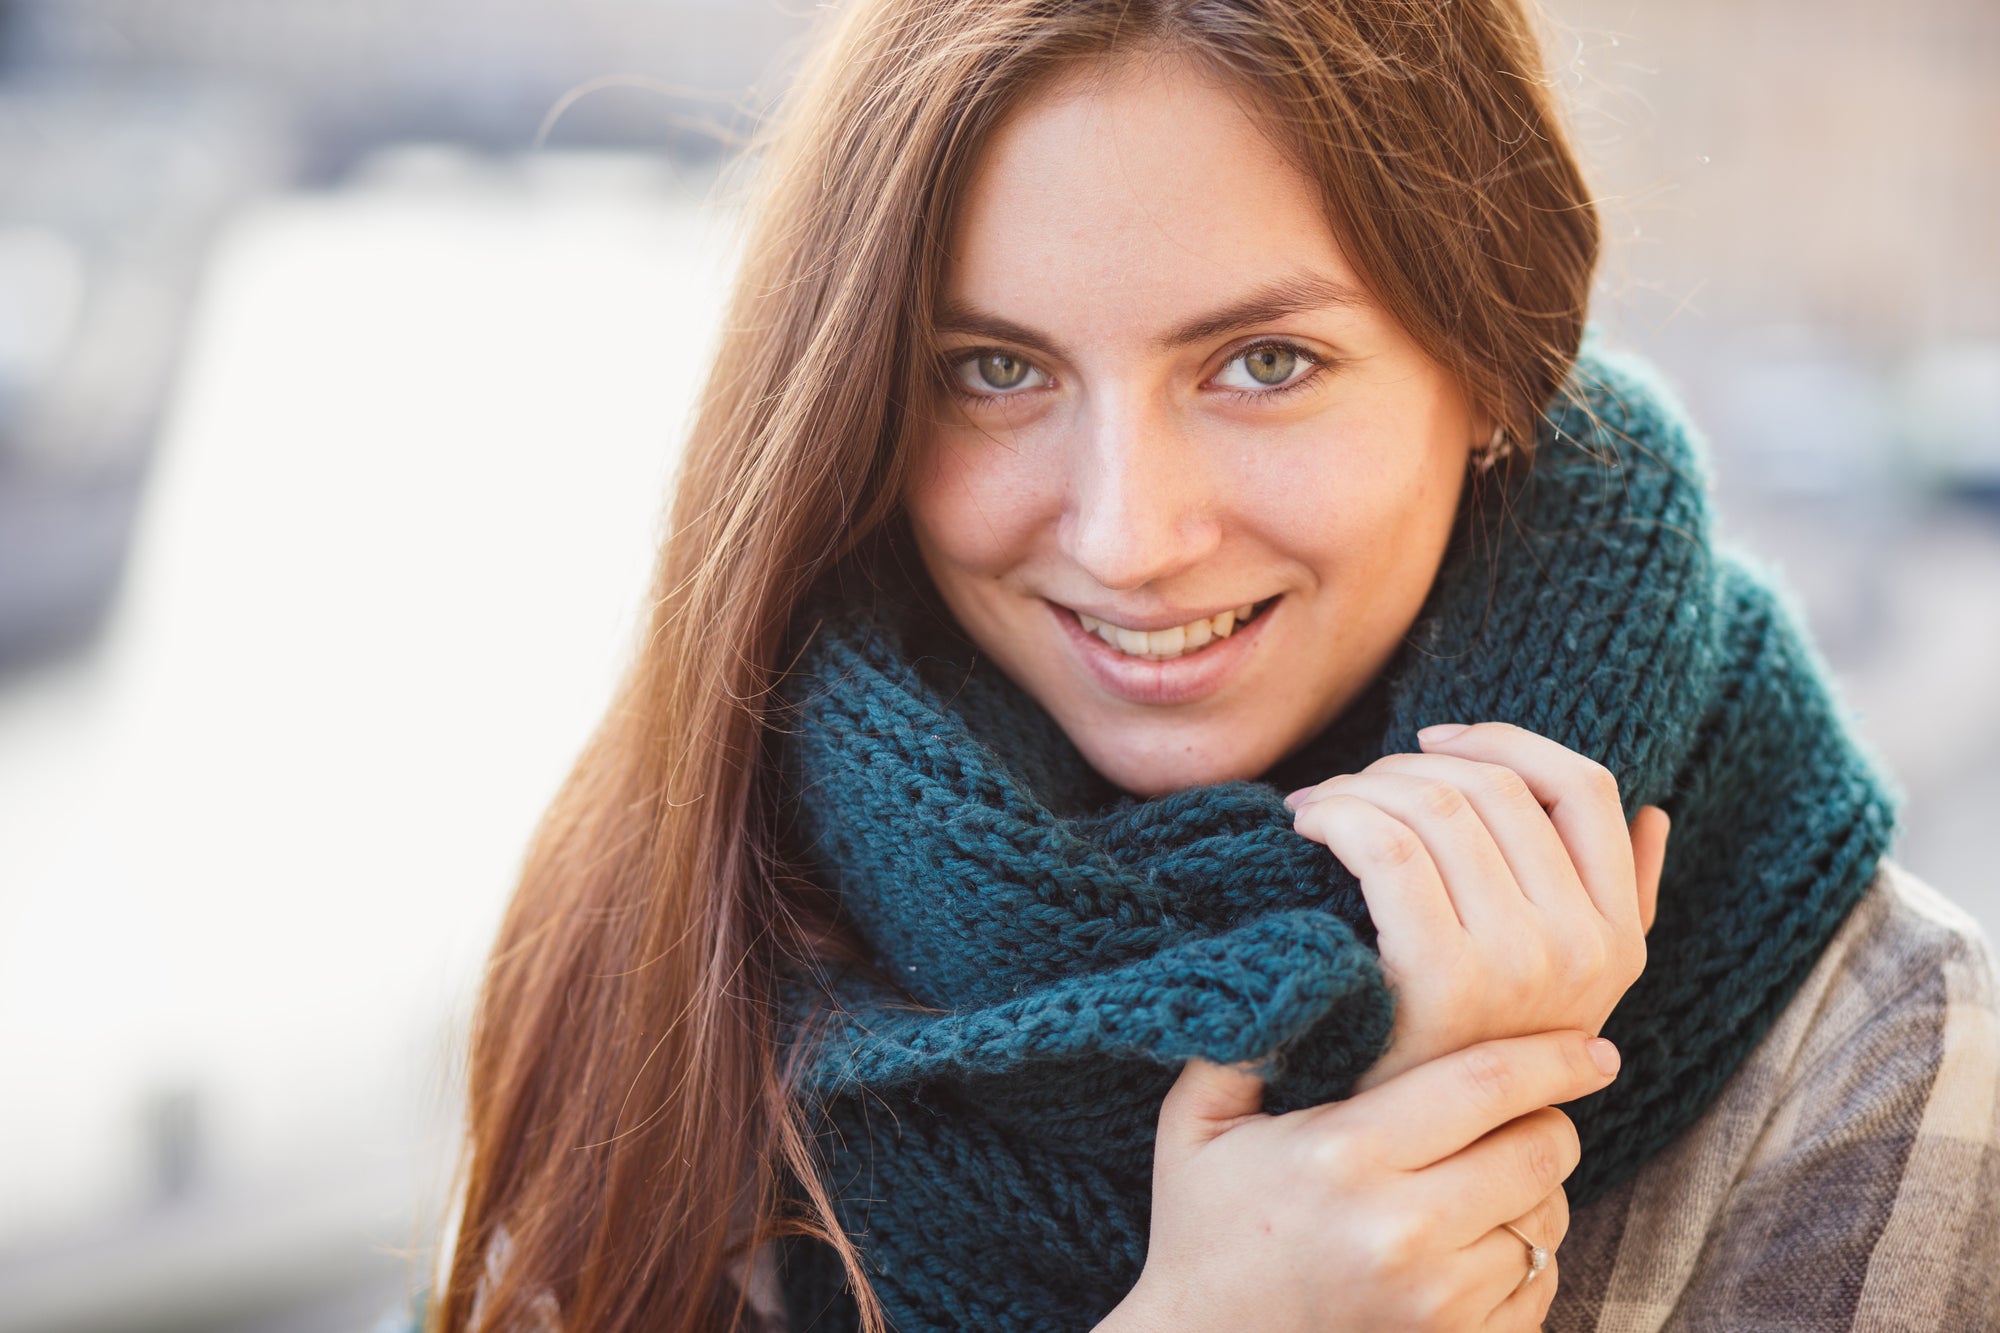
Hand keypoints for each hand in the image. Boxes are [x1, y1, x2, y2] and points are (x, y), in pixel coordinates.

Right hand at [1100, 1030, 1621, 1332]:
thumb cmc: (1201, 1227)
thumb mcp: (1195, 1124)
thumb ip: (1244, 1041)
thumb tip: (1305, 963)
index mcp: (1342, 1155)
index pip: (1484, 1083)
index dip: (1552, 1055)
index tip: (1593, 1044)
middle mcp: (1401, 1230)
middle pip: (1539, 1150)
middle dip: (1546, 1120)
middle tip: (1520, 1112)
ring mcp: (1436, 1302)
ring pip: (1547, 1219)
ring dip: (1533, 1191)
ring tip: (1481, 1180)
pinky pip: (1540, 1284)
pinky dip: (1524, 1257)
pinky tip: (1473, 1244)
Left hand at [1284, 722, 1669, 1090]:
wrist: (1401, 1155)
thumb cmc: (1464, 1055)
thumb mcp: (1566, 990)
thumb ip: (1621, 903)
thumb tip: (1653, 814)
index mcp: (1617, 941)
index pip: (1585, 788)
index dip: (1505, 743)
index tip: (1436, 744)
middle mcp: (1580, 951)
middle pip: (1493, 788)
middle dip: (1408, 765)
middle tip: (1355, 784)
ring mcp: (1516, 966)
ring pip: (1436, 804)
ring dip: (1362, 784)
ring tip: (1323, 804)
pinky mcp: (1440, 979)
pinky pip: (1385, 846)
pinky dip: (1338, 815)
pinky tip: (1310, 828)